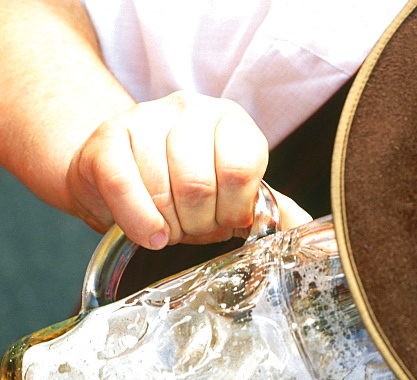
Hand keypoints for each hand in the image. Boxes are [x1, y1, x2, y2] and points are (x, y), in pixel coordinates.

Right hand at [66, 91, 310, 248]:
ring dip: (168, 226)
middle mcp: (191, 110)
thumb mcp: (231, 195)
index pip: (240, 170)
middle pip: (200, 186)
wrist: (117, 168)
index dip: (233, 210)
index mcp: (231, 121)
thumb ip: (270, 211)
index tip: (227, 221)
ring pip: (163, 191)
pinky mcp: (108, 137)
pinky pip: (124, 187)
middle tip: (193, 226)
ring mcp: (146, 118)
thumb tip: (309, 232)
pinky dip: (140, 222)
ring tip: (168, 225)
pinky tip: (149, 233)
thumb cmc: (181, 184)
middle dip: (198, 224)